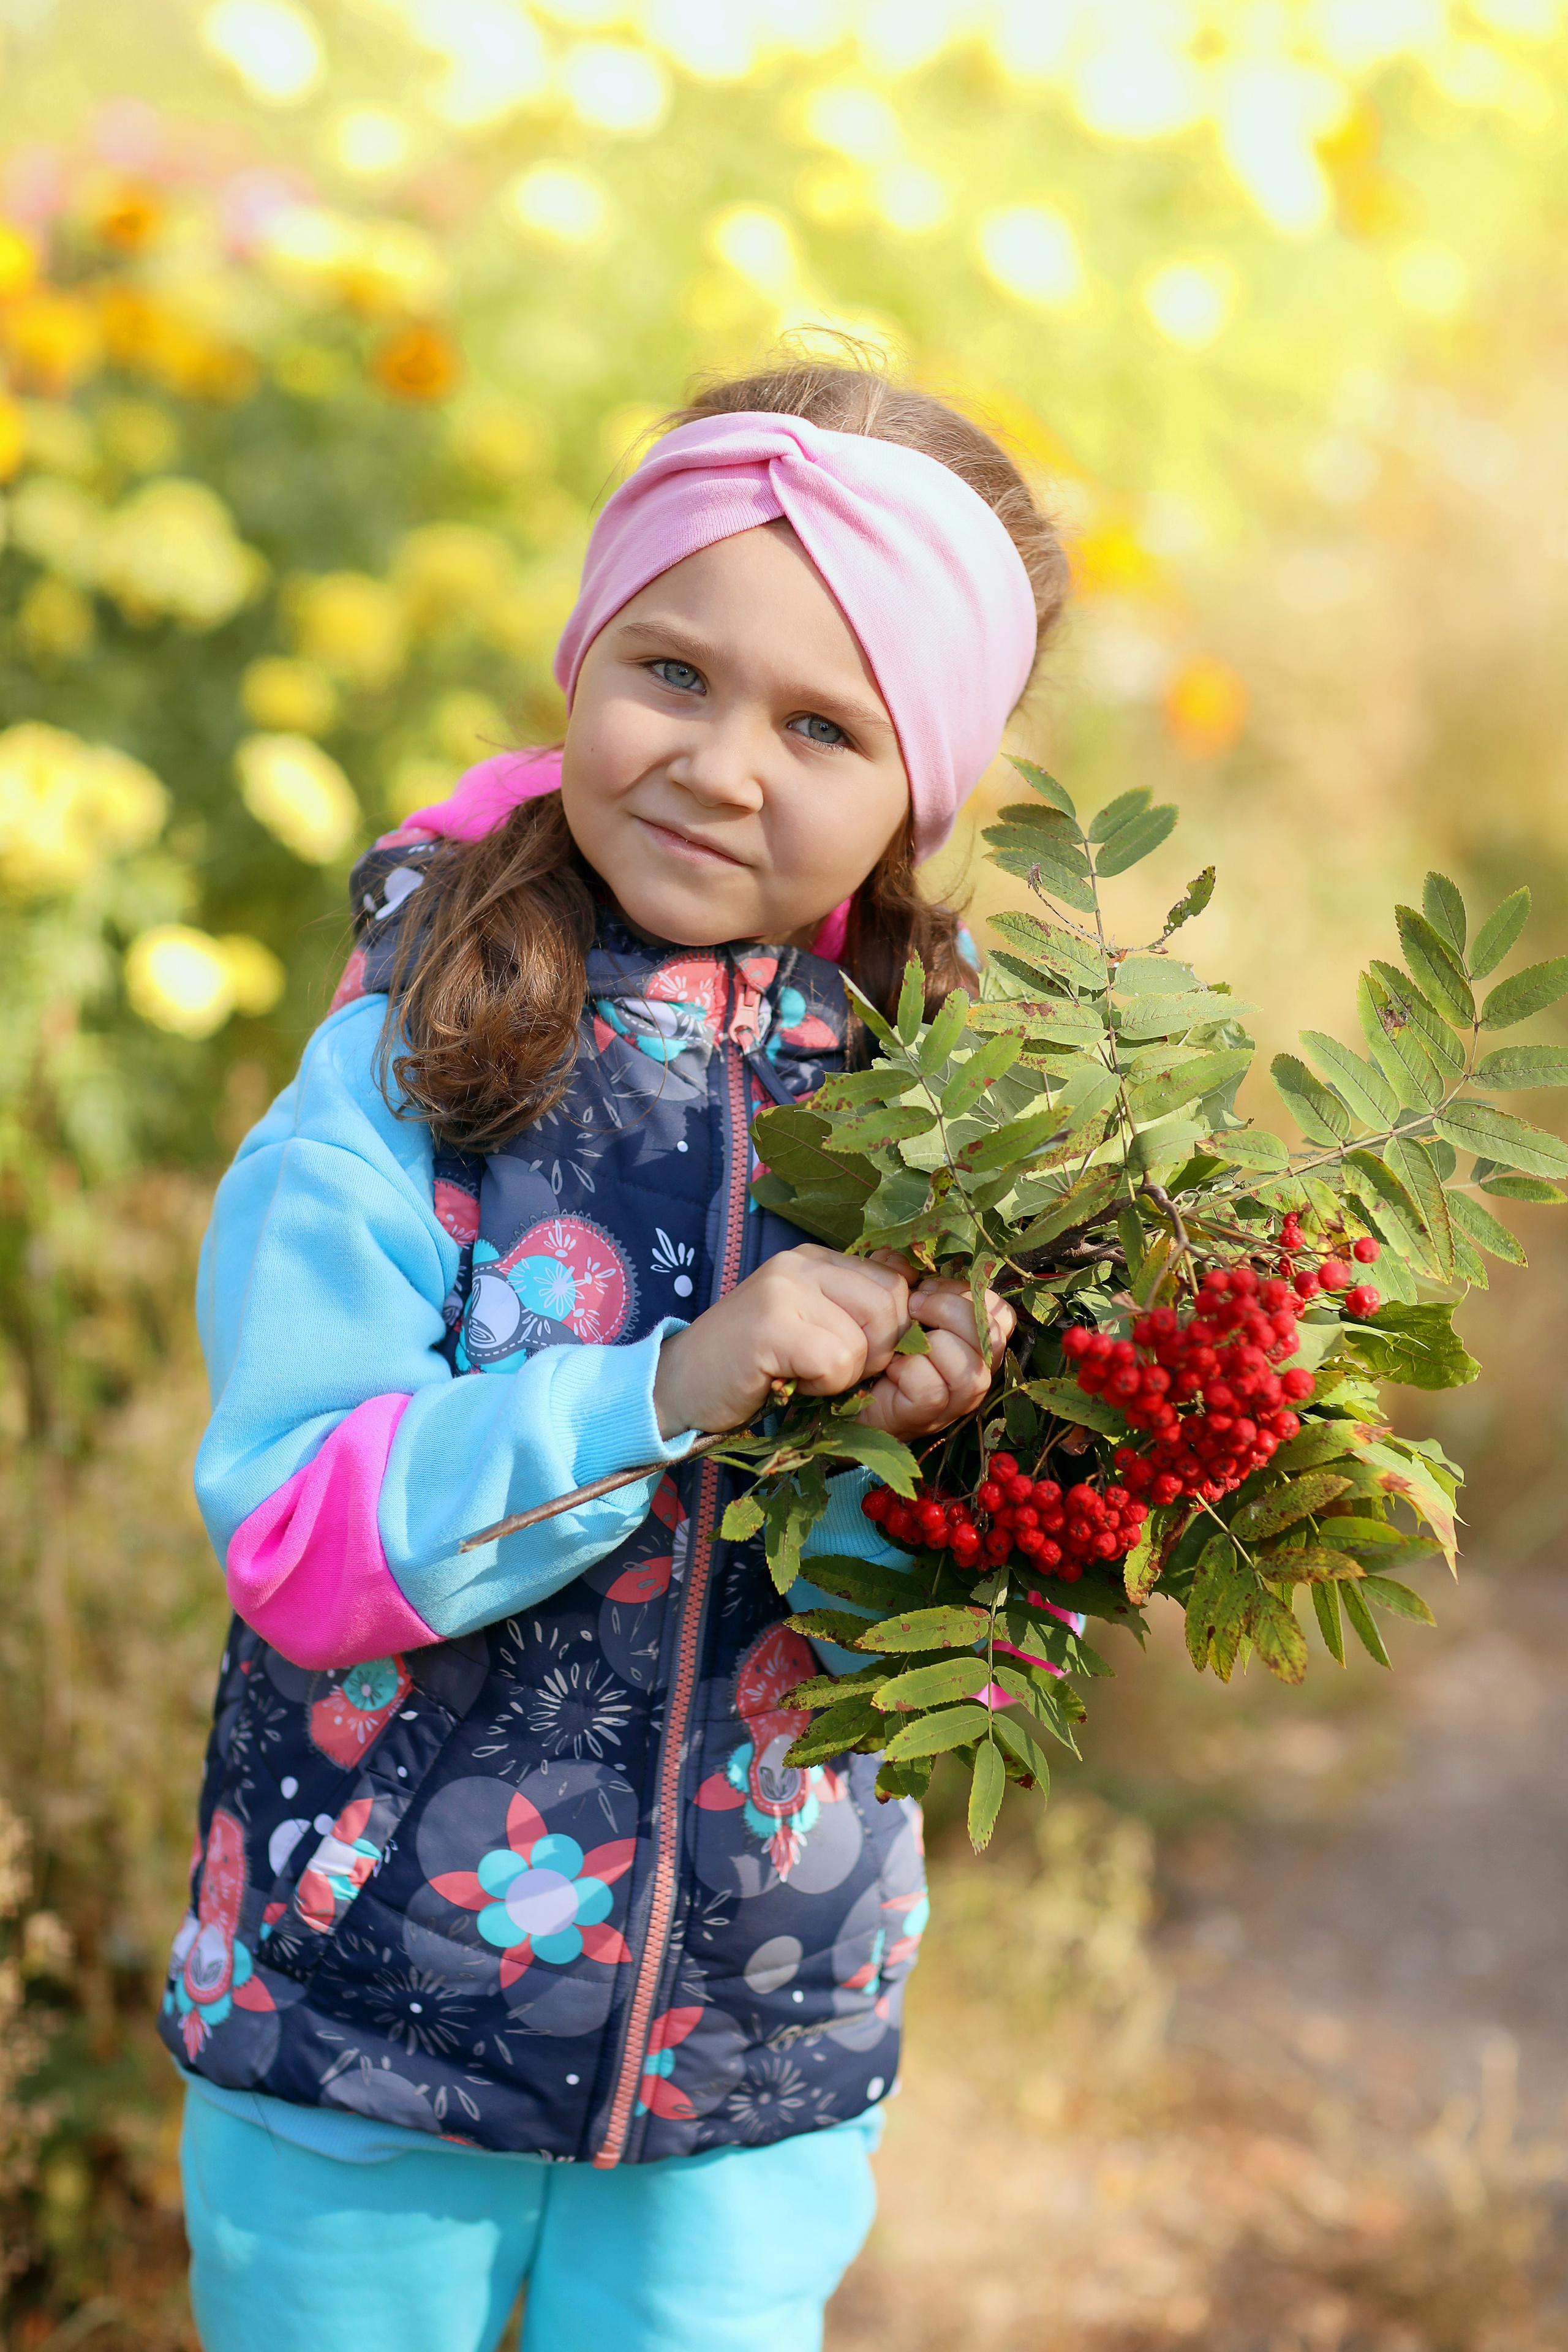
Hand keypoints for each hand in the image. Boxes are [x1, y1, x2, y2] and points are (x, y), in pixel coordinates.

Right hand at [651, 1244, 1012, 1441]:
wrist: (678, 1397)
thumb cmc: (764, 1382)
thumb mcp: (832, 1352)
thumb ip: (884, 1336)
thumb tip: (968, 1328)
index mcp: (829, 1265)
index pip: (909, 1283)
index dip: (918, 1331)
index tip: (896, 1366)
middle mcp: (810, 1263)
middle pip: (898, 1306)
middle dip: (885, 1357)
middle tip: (841, 1378)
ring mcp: (787, 1284)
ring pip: (873, 1333)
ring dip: (849, 1374)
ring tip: (807, 1378)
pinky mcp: (768, 1319)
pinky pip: (837, 1359)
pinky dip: (822, 1386)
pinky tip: (789, 1383)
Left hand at [856, 1270, 1014, 1437]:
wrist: (849, 1394)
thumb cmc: (880, 1344)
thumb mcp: (892, 1302)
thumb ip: (898, 1275)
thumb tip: (897, 1257)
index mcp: (975, 1342)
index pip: (1001, 1316)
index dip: (970, 1294)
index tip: (929, 1286)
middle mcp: (976, 1372)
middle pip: (992, 1339)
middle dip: (951, 1311)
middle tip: (914, 1305)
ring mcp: (955, 1401)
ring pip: (971, 1372)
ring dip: (933, 1344)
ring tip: (902, 1336)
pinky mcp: (927, 1416)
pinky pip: (932, 1391)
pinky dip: (909, 1371)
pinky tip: (891, 1365)